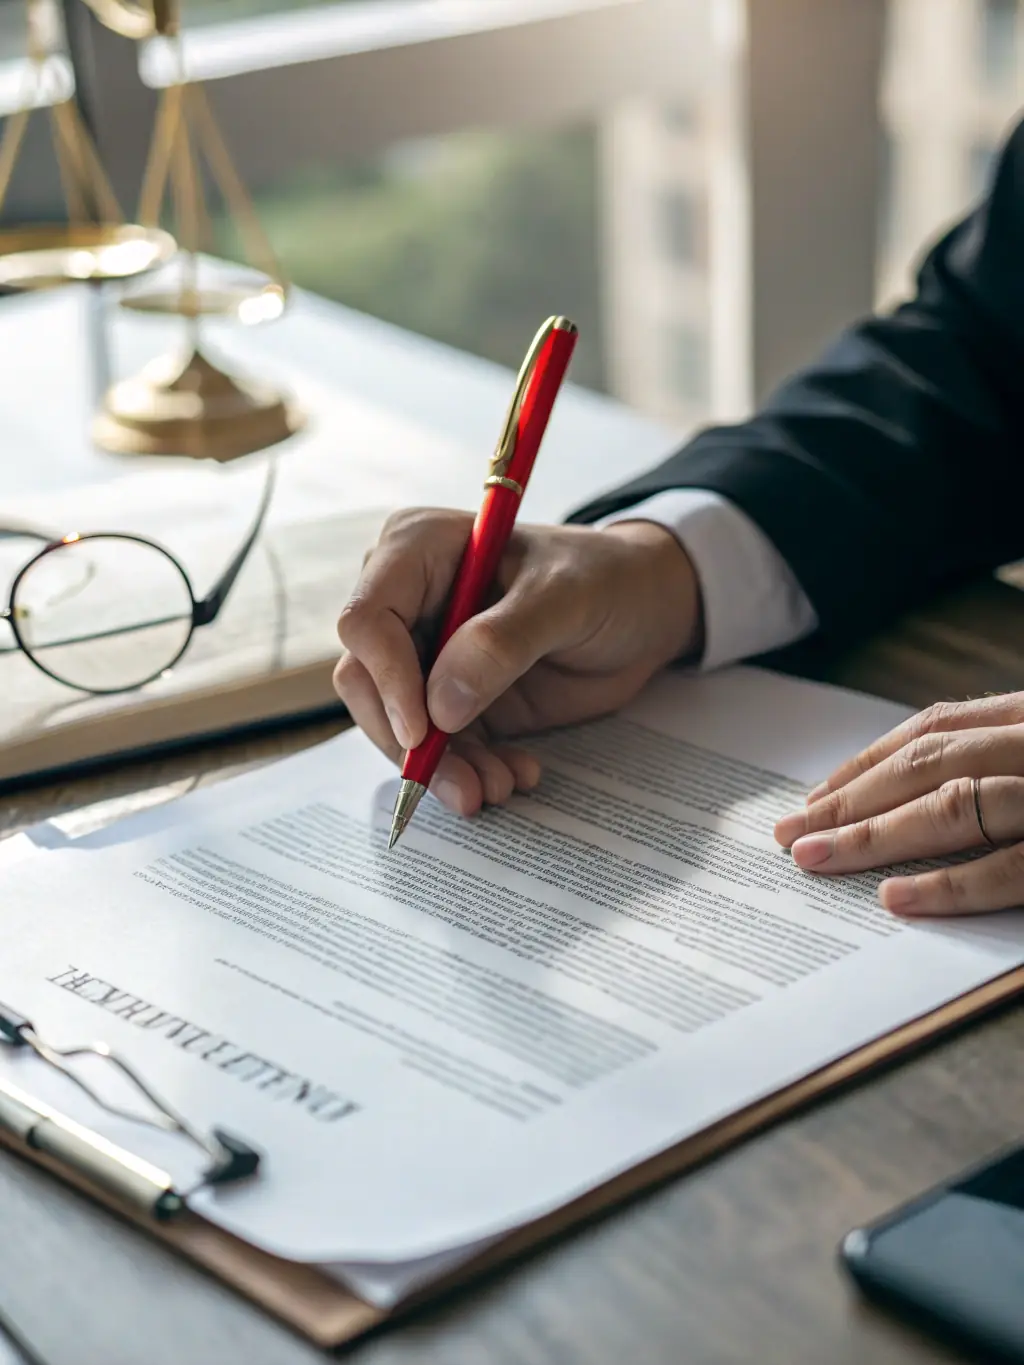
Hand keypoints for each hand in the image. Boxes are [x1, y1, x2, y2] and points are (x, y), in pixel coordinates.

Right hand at [335, 508, 701, 814]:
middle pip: (366, 681)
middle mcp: (409, 600)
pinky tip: (516, 774)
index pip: (367, 618)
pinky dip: (470, 770)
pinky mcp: (451, 699)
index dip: (386, 677)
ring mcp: (426, 653)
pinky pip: (438, 747)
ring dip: (443, 768)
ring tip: (502, 786)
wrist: (645, 610)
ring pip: (396, 725)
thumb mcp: (565, 598)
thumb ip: (502, 642)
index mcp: (419, 549)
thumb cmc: (606, 578)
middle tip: (467, 784)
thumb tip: (439, 705)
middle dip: (411, 742)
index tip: (424, 729)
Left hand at [774, 694, 1023, 916]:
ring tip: (815, 858)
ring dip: (875, 834)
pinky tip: (893, 896)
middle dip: (850, 800)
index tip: (817, 796)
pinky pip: (1008, 869)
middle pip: (928, 766)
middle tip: (790, 832)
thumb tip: (910, 798)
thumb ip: (993, 763)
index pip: (936, 730)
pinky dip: (948, 884)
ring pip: (953, 807)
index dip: (869, 763)